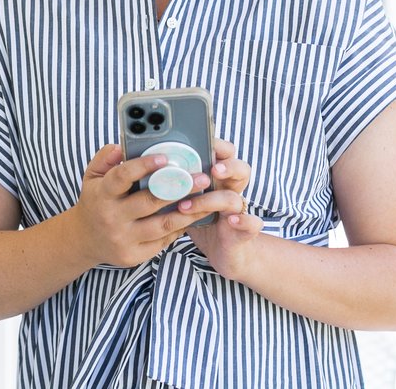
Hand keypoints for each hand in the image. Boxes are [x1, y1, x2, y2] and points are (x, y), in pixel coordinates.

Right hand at [67, 144, 215, 267]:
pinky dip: (180, 228)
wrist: (84, 240)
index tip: (165, 157)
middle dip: (179, 188)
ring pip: (162, 224)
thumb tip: (121, 146)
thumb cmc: (95, 201)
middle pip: (150, 201)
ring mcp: (123, 238)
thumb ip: (105, 159)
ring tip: (207, 199)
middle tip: (201, 177)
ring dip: (188, 211)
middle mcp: (112, 217)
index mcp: (103, 194)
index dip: (143, 166)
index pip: (123, 177)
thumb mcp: (92, 176)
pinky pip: (162, 240)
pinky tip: (193, 216)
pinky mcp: (133, 255)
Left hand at [185, 139, 263, 280]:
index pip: (225, 154)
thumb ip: (173, 182)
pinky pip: (252, 223)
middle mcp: (231, 190)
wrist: (225, 253)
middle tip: (213, 169)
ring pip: (235, 198)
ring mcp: (239, 210)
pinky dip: (244, 221)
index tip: (204, 141)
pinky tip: (231, 221)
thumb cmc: (201, 221)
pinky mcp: (244, 232)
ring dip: (212, 200)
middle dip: (227, 166)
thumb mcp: (186, 198)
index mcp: (217, 178)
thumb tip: (142, 163)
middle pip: (240, 169)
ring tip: (187, 206)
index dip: (218, 146)